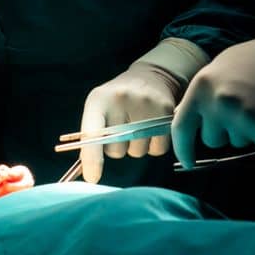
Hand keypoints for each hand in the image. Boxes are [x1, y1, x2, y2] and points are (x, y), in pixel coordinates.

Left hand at [79, 62, 183, 183]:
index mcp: (99, 100)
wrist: (151, 76)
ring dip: (136, 147)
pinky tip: (152, 129)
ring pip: (137, 152)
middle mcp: (122, 99)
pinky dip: (154, 146)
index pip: (92, 132)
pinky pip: (158, 149)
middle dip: (117, 148)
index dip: (92, 158)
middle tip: (122, 130)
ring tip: (138, 127)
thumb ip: (92, 135)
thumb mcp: (99, 107)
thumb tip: (89, 171)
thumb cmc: (118, 98)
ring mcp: (146, 104)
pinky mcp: (166, 111)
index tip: (92, 177)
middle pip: (116, 149)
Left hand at [171, 20, 254, 168]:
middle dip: (225, 131)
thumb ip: (203, 94)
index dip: (183, 148)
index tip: (188, 162)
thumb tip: (183, 117)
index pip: (181, 127)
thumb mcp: (223, 67)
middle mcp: (218, 104)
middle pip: (211, 140)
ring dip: (247, 131)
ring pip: (236, 142)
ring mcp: (241, 118)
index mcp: (202, 85)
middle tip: (245, 106)